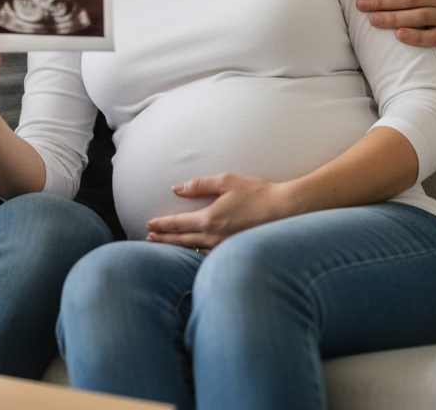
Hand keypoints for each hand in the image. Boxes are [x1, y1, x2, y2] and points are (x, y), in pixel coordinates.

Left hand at [145, 174, 293, 251]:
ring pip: (193, 250)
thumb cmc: (257, 193)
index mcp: (210, 219)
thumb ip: (199, 185)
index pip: (178, 224)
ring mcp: (224, 248)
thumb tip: (176, 189)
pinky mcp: (234, 251)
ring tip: (165, 246)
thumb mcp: (227, 181)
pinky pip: (208, 255)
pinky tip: (192, 252)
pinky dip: (194, 253)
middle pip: (181, 241)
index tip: (149, 225)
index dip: (162, 225)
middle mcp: (214, 237)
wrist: (286, 212)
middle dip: (163, 239)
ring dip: (176, 248)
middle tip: (149, 238)